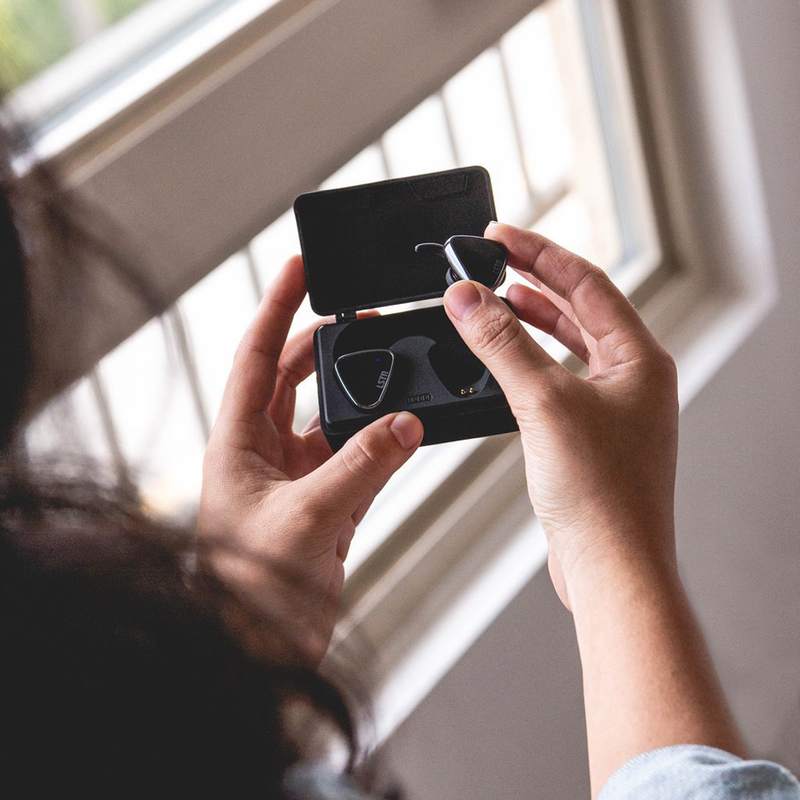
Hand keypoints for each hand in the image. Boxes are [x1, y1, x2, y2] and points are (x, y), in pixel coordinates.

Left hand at [198, 256, 422, 664]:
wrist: (259, 651)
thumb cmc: (251, 591)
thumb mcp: (307, 518)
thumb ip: (361, 467)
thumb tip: (405, 423)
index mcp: (237, 443)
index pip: (256, 357)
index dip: (275, 307)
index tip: (298, 266)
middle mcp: (263, 453)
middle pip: (294, 377)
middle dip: (326, 343)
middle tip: (362, 313)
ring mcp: (295, 479)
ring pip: (331, 417)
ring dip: (361, 393)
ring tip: (393, 362)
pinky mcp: (325, 506)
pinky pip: (358, 459)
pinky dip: (383, 443)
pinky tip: (407, 429)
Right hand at [442, 222, 677, 608]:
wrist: (611, 567)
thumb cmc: (603, 495)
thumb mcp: (544, 403)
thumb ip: (502, 344)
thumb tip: (468, 298)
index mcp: (640, 358)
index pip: (586, 282)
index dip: (539, 253)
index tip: (499, 235)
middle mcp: (632, 379)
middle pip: (579, 309)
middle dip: (534, 281)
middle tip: (492, 260)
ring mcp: (613, 408)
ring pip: (568, 346)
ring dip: (531, 320)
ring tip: (497, 300)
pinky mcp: (589, 436)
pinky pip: (556, 381)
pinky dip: (528, 363)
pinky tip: (503, 362)